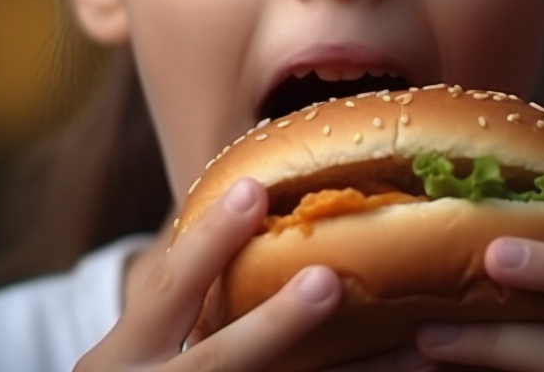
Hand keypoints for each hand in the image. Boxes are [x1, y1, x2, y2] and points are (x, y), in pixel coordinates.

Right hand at [73, 177, 435, 371]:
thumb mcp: (136, 347)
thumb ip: (179, 297)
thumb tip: (255, 198)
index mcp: (124, 357)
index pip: (166, 290)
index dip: (208, 241)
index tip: (253, 190)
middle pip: (219, 361)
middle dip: (275, 324)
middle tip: (327, 282)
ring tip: (419, 351)